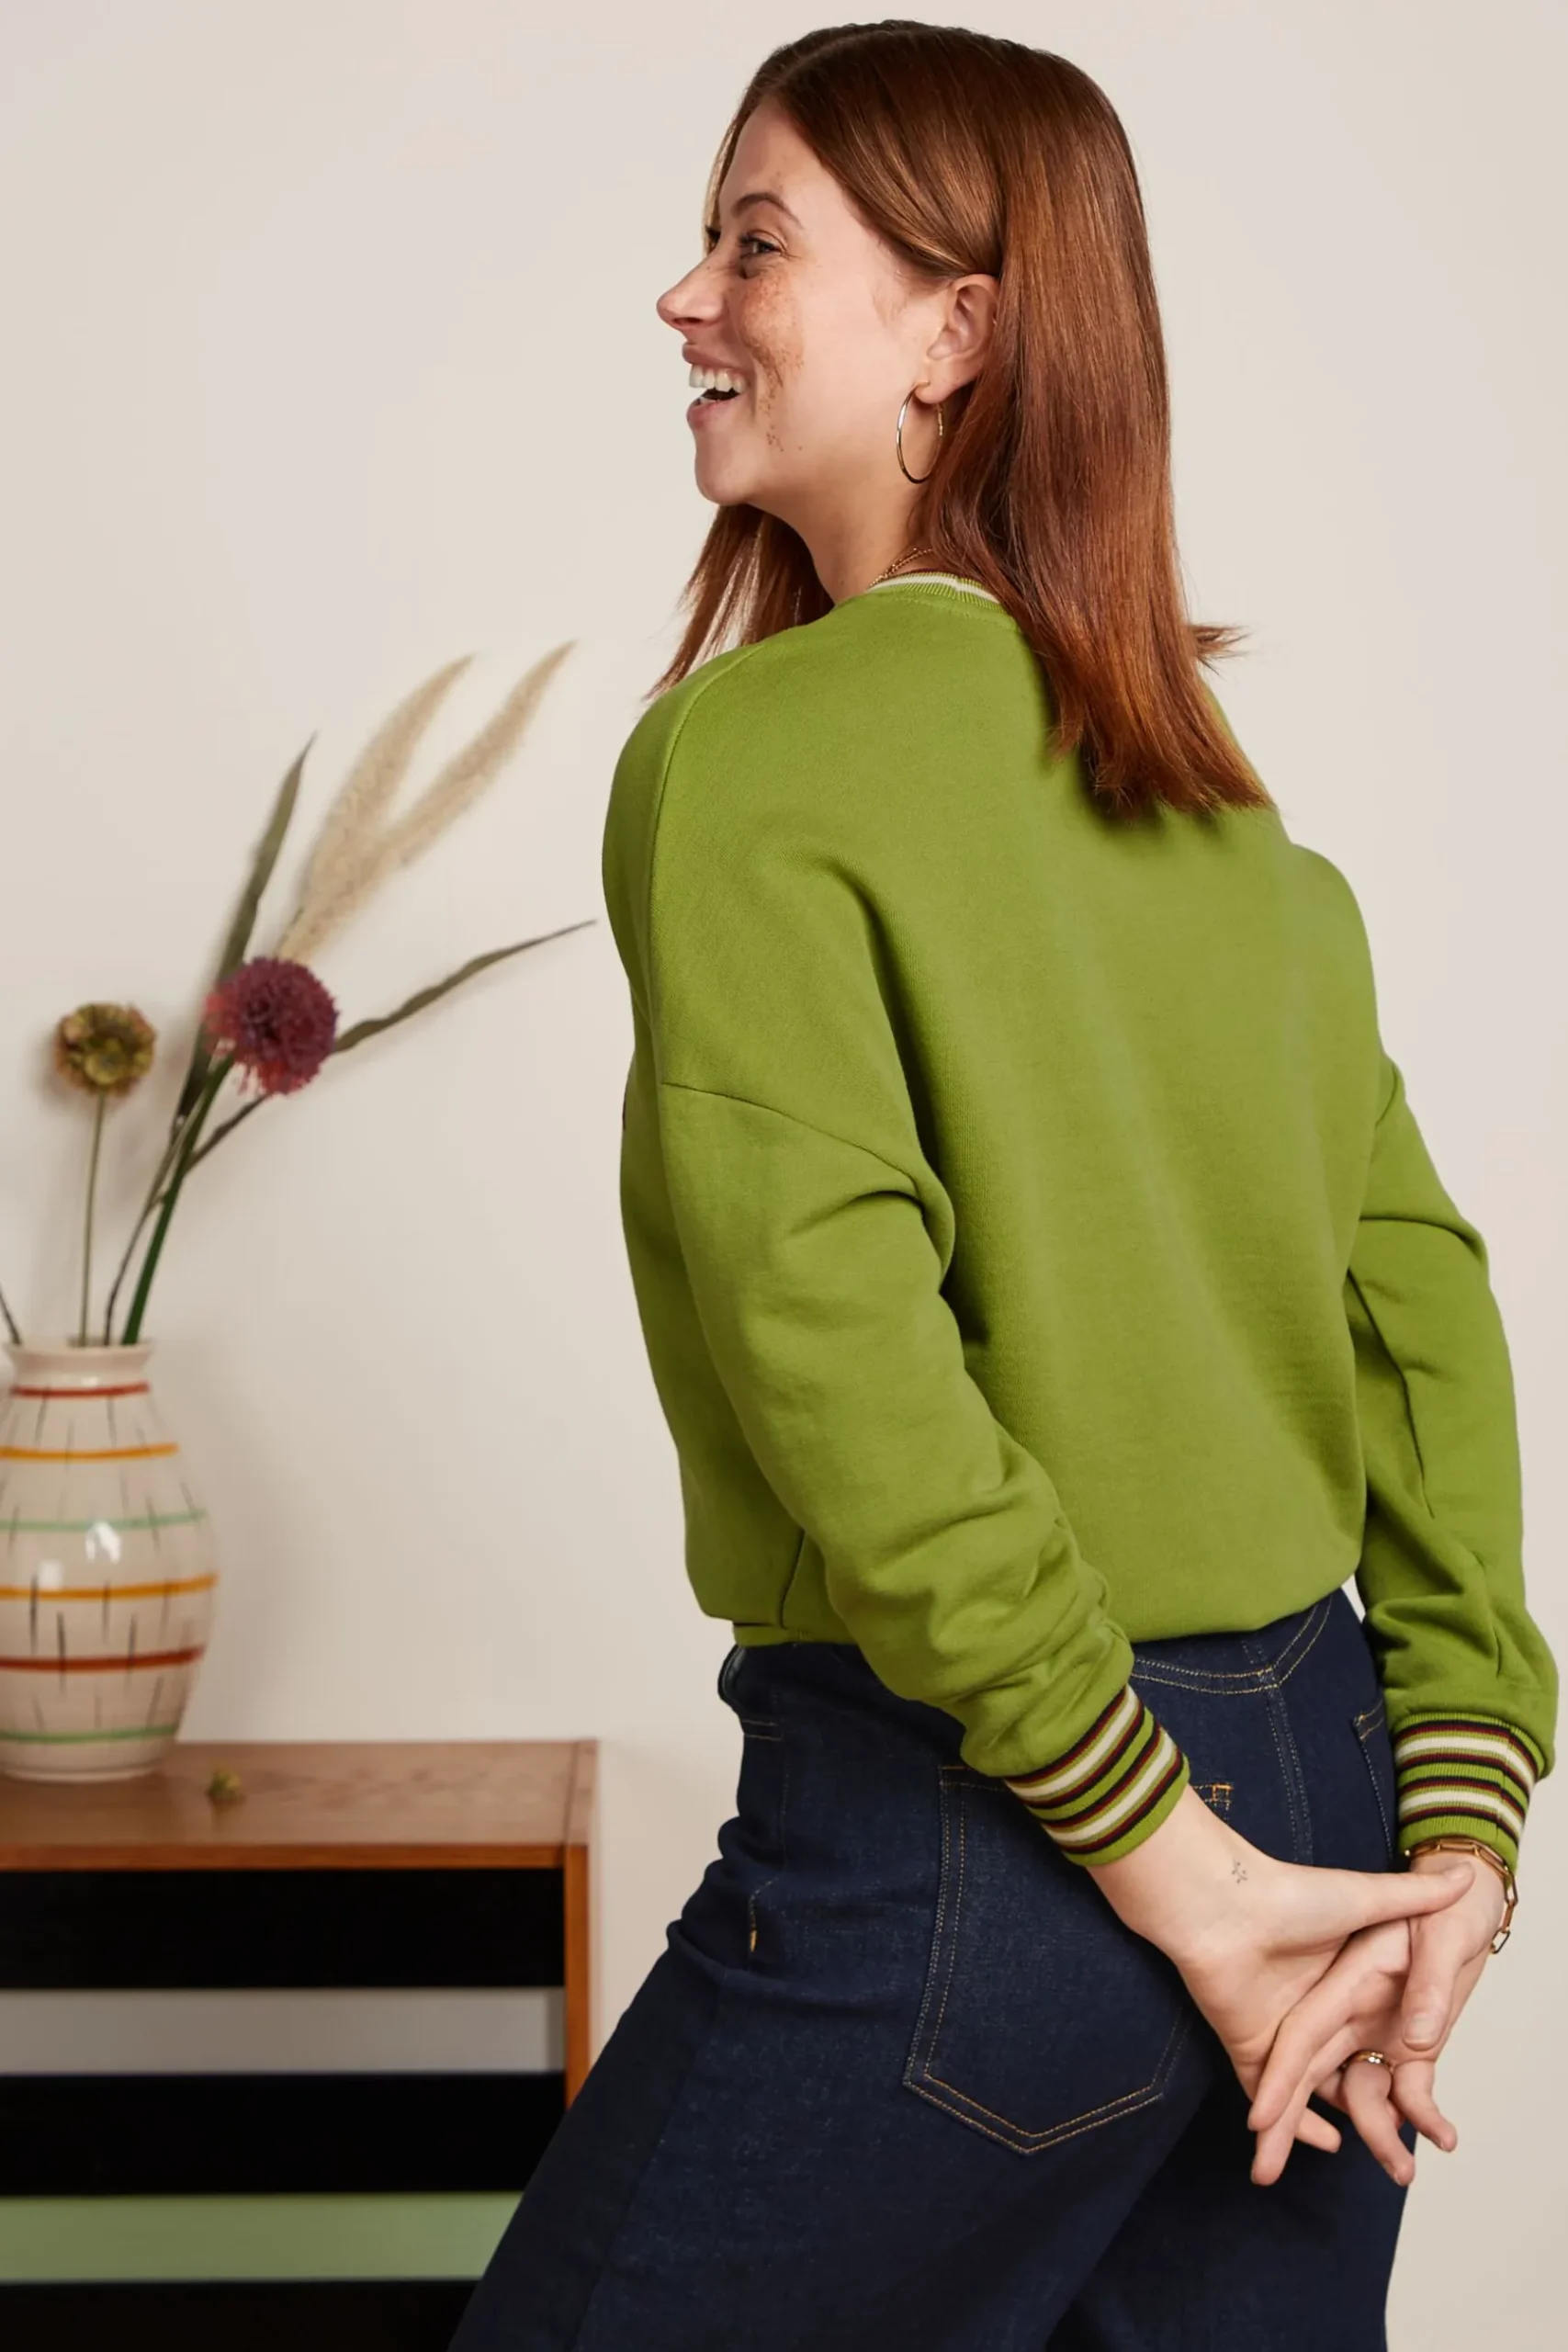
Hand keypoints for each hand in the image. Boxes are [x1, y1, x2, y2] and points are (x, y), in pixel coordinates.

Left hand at [1088, 1785, 1474, 2179]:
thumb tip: (1464, 1880)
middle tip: (1405, 2164)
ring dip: (1332, 2128)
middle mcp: (1310, 2012)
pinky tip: (1324, 2143)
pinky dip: (1293, 2123)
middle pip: (1345, 2076)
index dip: (1402, 2068)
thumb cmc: (1292, 1894)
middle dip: (1375, 2121)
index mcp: (1340, 1982)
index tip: (1427, 2101)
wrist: (1223, 1900)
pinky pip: (1270, 2097)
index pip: (1375, 2036)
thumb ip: (1411, 1895)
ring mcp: (1276, 2033)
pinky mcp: (1247, 2046)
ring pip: (1306, 2094)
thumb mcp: (1365, 1898)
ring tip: (1370, 2161)